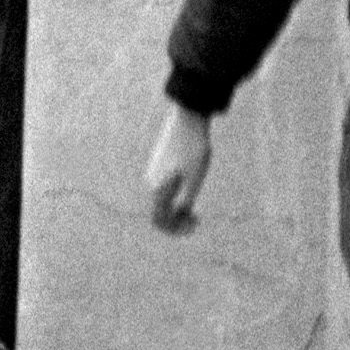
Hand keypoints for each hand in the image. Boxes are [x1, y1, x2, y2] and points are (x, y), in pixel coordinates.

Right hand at [145, 105, 213, 234]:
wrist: (189, 120)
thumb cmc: (194, 150)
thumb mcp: (195, 181)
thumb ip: (185, 202)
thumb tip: (178, 218)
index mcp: (158, 188)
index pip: (159, 221)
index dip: (175, 230)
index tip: (194, 225)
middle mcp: (152, 182)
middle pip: (159, 212)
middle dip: (177, 221)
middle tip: (197, 220)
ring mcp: (154, 172)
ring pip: (162, 200)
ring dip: (177, 209)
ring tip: (195, 209)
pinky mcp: (160, 165)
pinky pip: (164, 189)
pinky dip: (176, 197)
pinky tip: (191, 190)